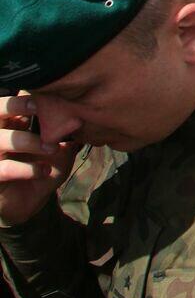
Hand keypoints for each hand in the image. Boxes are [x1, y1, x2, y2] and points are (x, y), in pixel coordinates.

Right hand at [0, 94, 79, 226]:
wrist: (24, 204)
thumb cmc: (41, 170)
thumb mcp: (60, 153)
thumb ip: (67, 136)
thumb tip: (83, 118)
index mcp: (13, 125)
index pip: (13, 102)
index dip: (24, 94)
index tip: (44, 92)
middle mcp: (0, 136)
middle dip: (15, 105)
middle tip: (37, 107)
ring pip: (1, 139)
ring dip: (28, 142)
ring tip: (51, 148)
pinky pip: (4, 169)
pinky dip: (27, 169)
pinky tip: (45, 171)